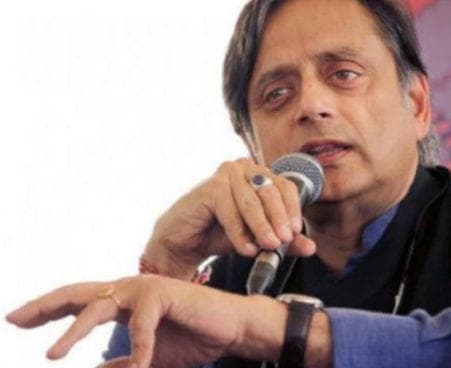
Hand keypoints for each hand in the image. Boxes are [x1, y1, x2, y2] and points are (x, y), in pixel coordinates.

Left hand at [5, 275, 287, 367]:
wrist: (230, 329)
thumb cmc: (192, 338)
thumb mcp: (148, 358)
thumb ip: (121, 363)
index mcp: (123, 302)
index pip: (78, 303)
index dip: (47, 310)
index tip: (17, 320)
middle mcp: (129, 290)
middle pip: (76, 294)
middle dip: (43, 306)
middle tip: (13, 319)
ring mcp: (145, 289)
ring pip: (97, 307)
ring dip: (73, 332)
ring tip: (53, 355)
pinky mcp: (164, 295)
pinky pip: (140, 327)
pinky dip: (139, 350)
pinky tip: (141, 366)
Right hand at [144, 158, 316, 278]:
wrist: (184, 242)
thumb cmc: (221, 233)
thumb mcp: (258, 237)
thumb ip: (284, 240)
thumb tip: (310, 247)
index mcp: (260, 174)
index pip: (286, 187)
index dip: (292, 210)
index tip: (296, 232)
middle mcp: (244, 168)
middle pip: (270, 193)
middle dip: (278, 220)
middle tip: (283, 242)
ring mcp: (226, 173)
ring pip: (252, 203)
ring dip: (262, 227)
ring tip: (268, 247)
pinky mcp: (210, 186)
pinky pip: (230, 211)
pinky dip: (239, 233)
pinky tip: (246, 249)